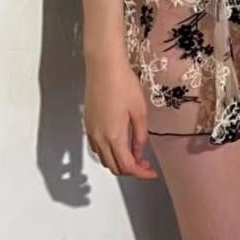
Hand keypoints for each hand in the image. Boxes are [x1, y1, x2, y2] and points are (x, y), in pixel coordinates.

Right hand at [84, 56, 158, 178]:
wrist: (104, 67)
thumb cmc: (123, 84)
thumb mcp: (139, 111)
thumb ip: (140, 136)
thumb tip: (140, 153)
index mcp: (114, 136)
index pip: (127, 166)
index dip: (141, 173)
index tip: (152, 173)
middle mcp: (99, 138)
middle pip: (113, 167)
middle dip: (131, 170)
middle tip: (146, 164)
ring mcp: (91, 131)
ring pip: (104, 158)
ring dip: (119, 162)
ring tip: (135, 154)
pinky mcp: (88, 123)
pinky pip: (97, 147)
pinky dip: (109, 153)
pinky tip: (120, 143)